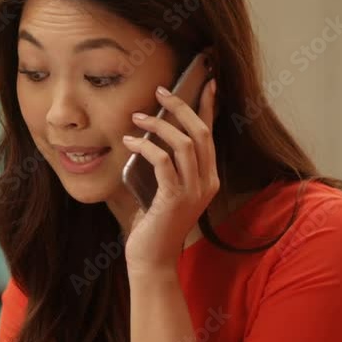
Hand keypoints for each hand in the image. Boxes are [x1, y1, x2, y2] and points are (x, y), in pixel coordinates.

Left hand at [122, 79, 218, 273]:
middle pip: (201, 132)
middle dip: (182, 107)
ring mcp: (194, 191)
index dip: (209, 107)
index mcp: (208, 178)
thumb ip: (164, 166)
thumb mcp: (163, 190)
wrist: (152, 259)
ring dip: (159, 124)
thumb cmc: (153, 224)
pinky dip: (146, 146)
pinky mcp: (175, 197)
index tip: (207, 82)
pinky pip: (163, 161)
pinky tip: (130, 141)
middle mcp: (207, 182)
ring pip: (184, 142)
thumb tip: (147, 135)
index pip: (211, 135)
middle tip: (160, 91)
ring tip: (136, 116)